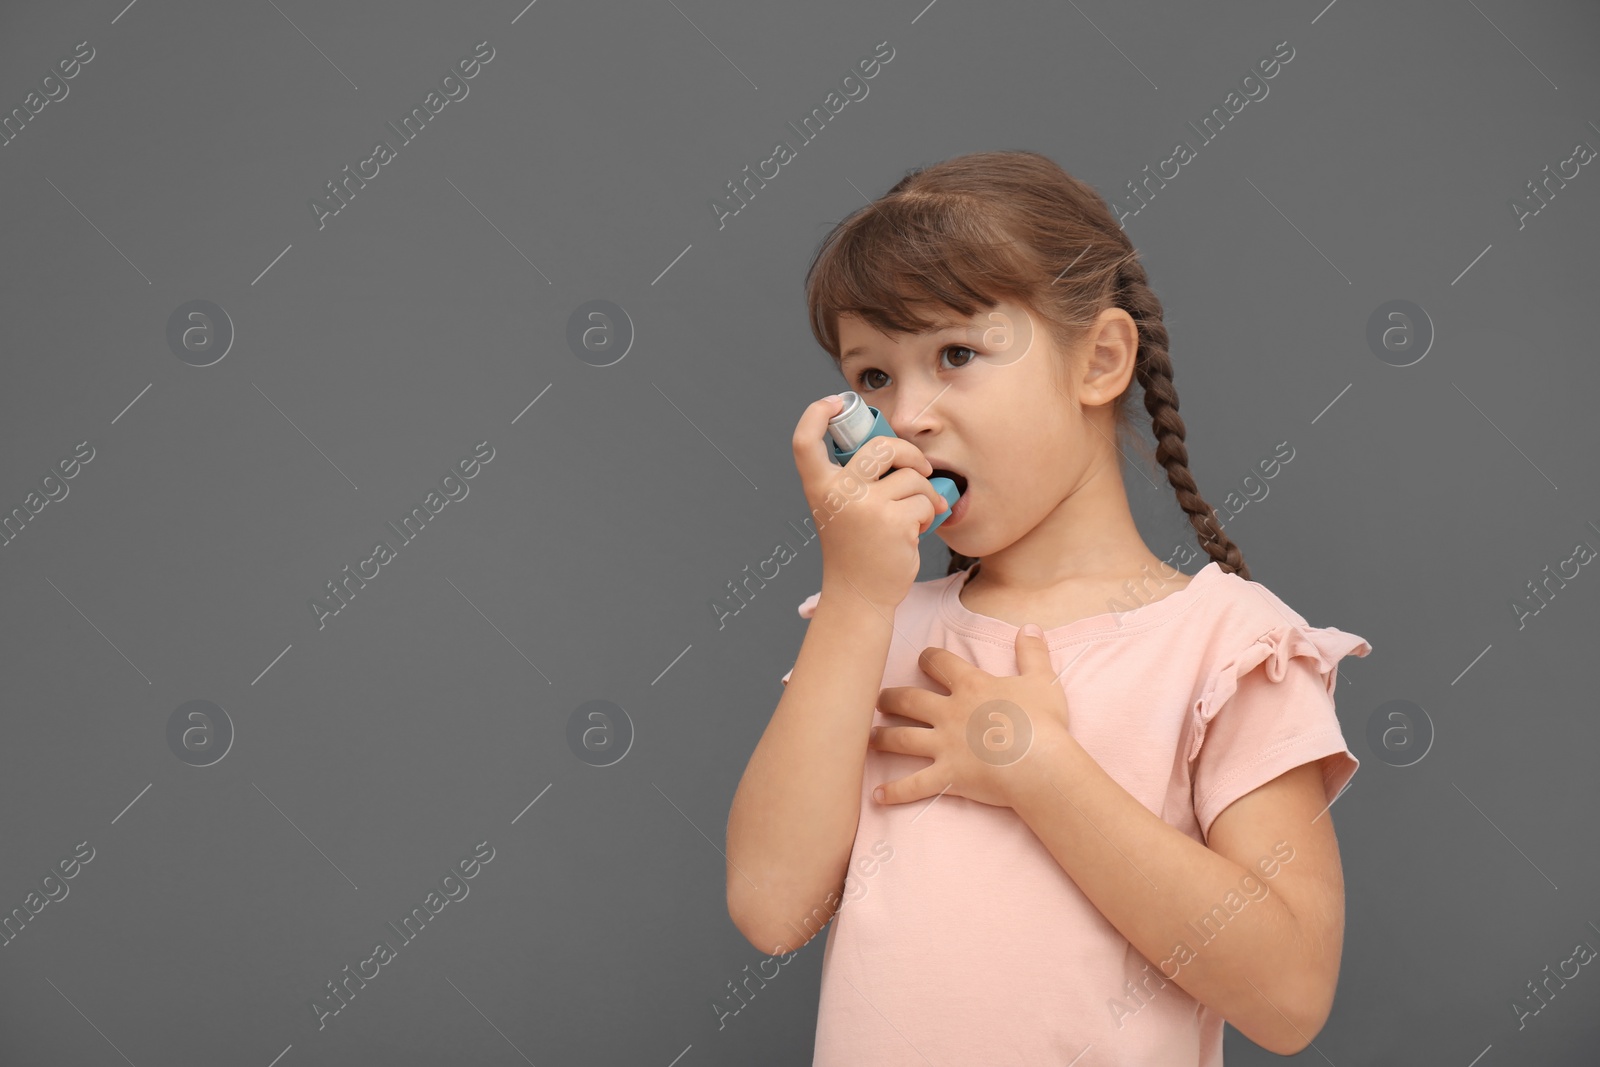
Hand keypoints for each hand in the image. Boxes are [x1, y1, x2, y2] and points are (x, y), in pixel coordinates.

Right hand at [790, 395, 949, 612]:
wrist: (859, 593)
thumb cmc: (854, 546)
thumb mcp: (839, 508)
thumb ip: (851, 477)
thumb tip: (891, 443)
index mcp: (818, 487)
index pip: (804, 441)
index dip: (815, 414)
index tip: (833, 402)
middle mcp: (838, 493)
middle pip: (881, 445)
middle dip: (910, 453)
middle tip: (920, 468)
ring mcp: (866, 507)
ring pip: (912, 476)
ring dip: (924, 493)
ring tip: (915, 513)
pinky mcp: (894, 522)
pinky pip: (925, 500)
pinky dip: (929, 513)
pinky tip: (916, 530)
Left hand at [868, 625, 1071, 809]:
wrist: (1038, 761)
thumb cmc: (1042, 721)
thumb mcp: (1042, 680)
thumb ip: (1033, 652)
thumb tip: (1030, 626)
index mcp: (970, 686)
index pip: (940, 663)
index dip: (929, 658)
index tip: (922, 658)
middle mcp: (949, 713)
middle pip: (909, 700)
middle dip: (891, 699)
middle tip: (879, 700)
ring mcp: (944, 745)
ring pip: (902, 739)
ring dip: (882, 739)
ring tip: (869, 739)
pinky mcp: (946, 776)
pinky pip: (914, 785)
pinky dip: (895, 792)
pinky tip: (877, 796)